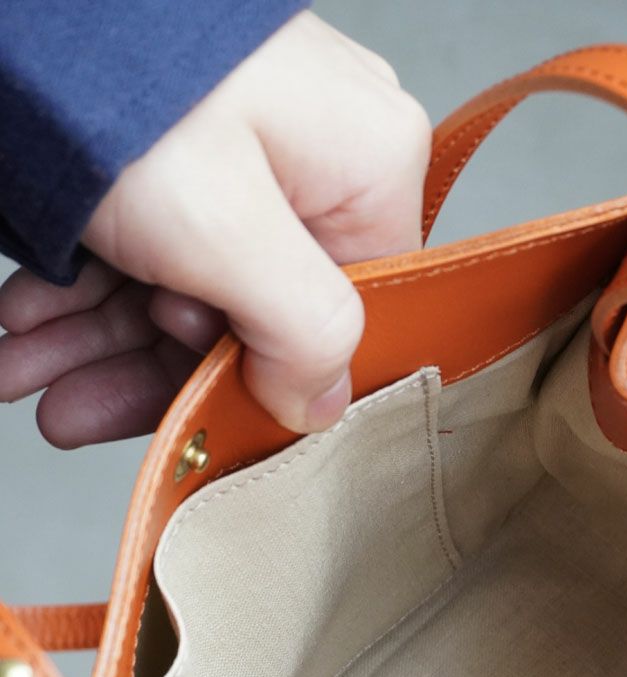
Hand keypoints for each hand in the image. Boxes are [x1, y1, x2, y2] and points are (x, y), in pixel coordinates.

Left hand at [0, 12, 430, 446]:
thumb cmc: (127, 84)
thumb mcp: (228, 230)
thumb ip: (303, 332)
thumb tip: (323, 407)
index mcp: (369, 174)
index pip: (339, 325)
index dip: (257, 384)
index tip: (185, 419)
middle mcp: (322, 163)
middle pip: (249, 313)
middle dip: (144, 368)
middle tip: (64, 407)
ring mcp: (253, 152)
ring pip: (187, 284)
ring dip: (98, 339)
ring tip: (22, 369)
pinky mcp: (188, 146)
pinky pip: (153, 243)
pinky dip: (86, 290)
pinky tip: (27, 324)